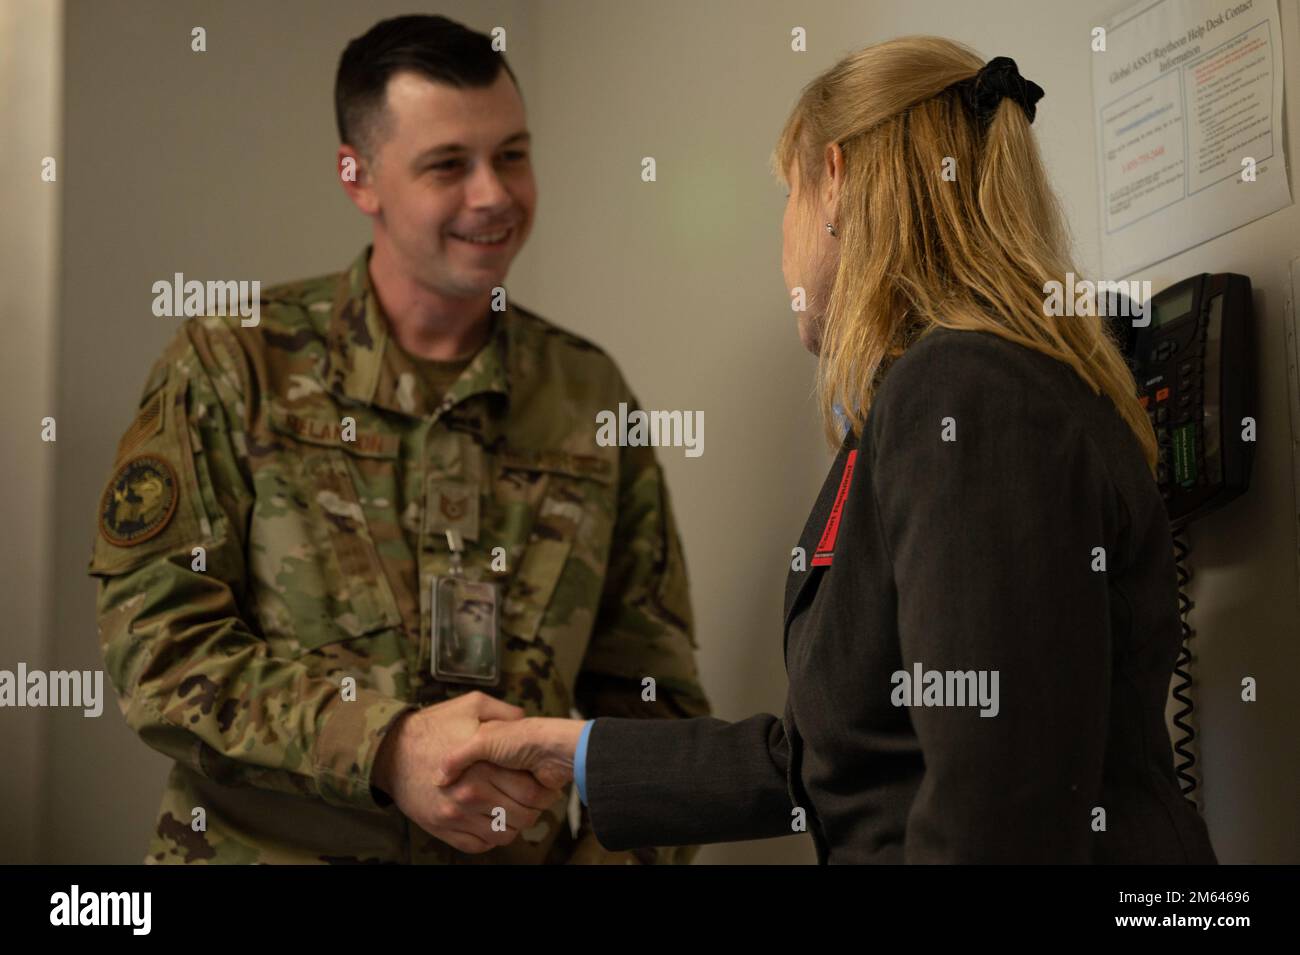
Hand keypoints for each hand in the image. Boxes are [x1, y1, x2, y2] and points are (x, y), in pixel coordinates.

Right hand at [371, 691, 563, 853]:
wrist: (391, 751)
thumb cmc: (433, 726)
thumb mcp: (471, 706)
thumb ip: (503, 713)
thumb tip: (527, 720)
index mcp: (483, 767)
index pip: (531, 793)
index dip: (544, 791)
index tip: (543, 784)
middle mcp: (471, 796)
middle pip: (522, 817)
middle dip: (533, 809)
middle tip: (530, 799)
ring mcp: (456, 816)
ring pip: (503, 835)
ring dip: (513, 825)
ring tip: (511, 809)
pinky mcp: (443, 829)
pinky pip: (479, 845)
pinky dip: (490, 837)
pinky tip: (490, 820)